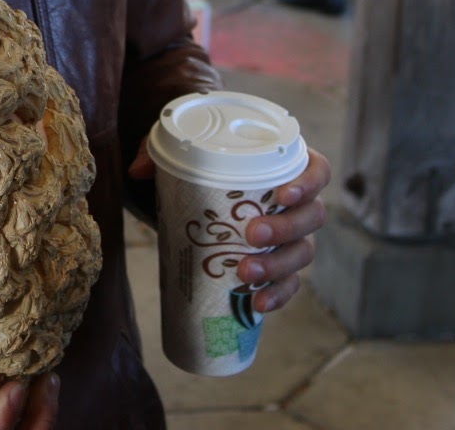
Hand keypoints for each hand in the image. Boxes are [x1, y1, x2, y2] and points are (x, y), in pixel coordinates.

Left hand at [131, 140, 330, 314]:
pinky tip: (257, 304)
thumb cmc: (202, 165)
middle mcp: (297, 203)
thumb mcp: (181, 151)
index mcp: (287, 166)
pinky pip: (289, 284)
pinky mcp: (277, 266)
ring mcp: (291, 237)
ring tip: (245, 273)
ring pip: (302, 253)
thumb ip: (157, 150)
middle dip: (286, 229)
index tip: (283, 193)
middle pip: (312, 217)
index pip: (317, 170)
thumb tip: (137, 170)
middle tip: (252, 235)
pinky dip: (277, 296)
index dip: (308, 183)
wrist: (197, 195)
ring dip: (278, 267)